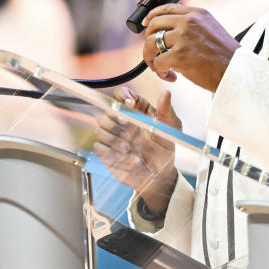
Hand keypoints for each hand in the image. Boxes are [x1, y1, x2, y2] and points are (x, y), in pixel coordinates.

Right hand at [93, 87, 180, 215]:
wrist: (160, 175)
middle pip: (106, 111)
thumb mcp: (171, 129)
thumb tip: (166, 93)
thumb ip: (166, 111)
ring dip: (112, 137)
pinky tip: (122, 157)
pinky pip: (98, 146)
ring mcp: (113, 137)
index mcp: (136, 111)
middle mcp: (122, 122)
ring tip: (128, 148)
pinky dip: (108, 151)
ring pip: (99, 128)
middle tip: (127, 127)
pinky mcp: (107, 153)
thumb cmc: (165, 149)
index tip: (130, 103)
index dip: (122, 95)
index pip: (121, 95)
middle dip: (114, 118)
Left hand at [142, 4, 240, 91]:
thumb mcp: (210, 29)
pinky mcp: (179, 55)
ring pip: (151, 43)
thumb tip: (168, 32)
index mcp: (196, 13)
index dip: (151, 17)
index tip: (145, 25)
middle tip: (154, 54)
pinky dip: (160, 72)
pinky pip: (157, 62)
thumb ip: (192, 25)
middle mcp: (188, 21)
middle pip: (154, 25)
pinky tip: (171, 76)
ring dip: (151, 58)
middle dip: (150, 42)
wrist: (237, 72)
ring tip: (161, 68)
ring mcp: (183, 37)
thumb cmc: (225, 57)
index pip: (165, 8)